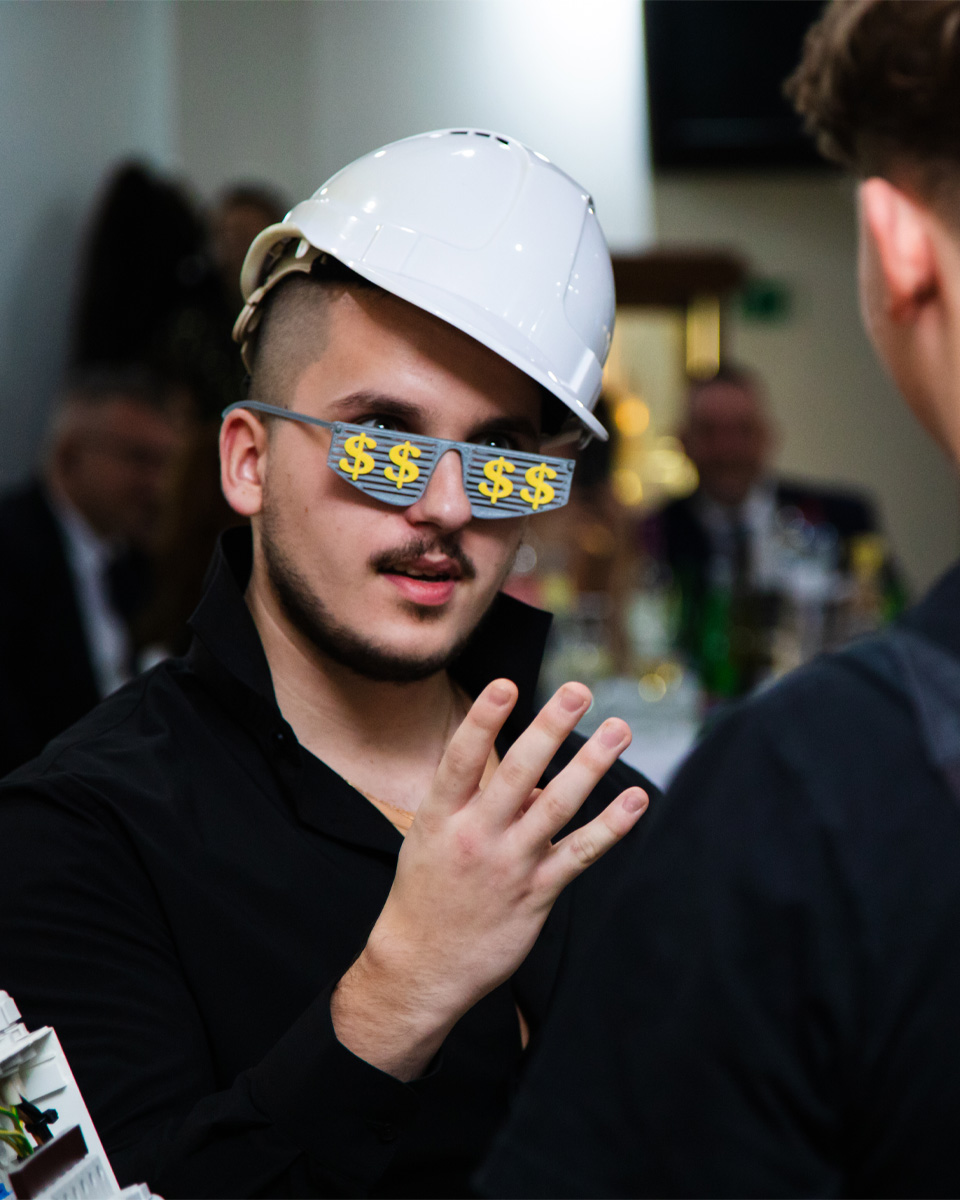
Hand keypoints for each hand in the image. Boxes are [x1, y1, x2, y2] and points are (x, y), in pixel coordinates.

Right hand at [331, 680, 647, 1078]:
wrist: (421, 967)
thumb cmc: (427, 891)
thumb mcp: (434, 837)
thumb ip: (483, 803)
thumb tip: (540, 780)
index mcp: (441, 816)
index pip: (461, 759)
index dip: (483, 720)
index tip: (506, 684)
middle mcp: (476, 835)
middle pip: (518, 773)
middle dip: (550, 728)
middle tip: (578, 691)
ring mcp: (509, 865)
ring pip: (557, 806)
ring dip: (592, 764)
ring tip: (619, 729)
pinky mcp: (537, 894)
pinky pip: (581, 853)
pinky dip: (611, 826)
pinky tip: (635, 800)